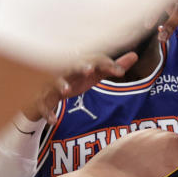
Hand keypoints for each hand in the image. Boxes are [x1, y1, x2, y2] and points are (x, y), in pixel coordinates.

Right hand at [22, 52, 138, 123]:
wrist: (45, 92)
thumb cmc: (75, 81)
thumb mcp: (94, 74)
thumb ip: (112, 67)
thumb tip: (134, 55)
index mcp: (80, 66)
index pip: (94, 60)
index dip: (106, 64)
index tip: (120, 72)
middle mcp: (66, 72)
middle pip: (72, 66)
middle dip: (80, 67)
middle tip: (89, 70)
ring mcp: (52, 85)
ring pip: (54, 83)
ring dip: (60, 85)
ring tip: (67, 90)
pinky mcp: (43, 99)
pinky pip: (43, 105)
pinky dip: (47, 113)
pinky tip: (53, 121)